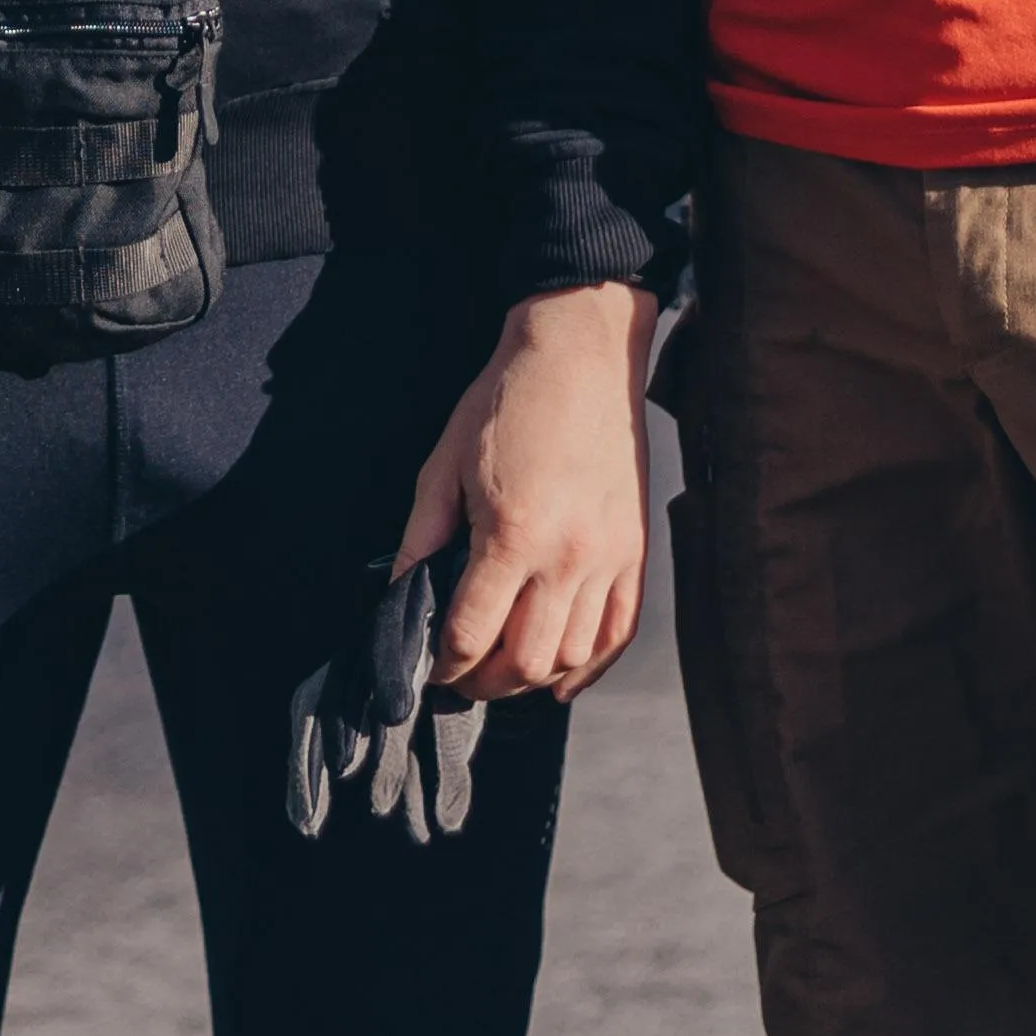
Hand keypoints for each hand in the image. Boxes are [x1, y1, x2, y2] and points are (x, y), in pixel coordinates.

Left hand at [388, 281, 659, 704]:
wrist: (582, 353)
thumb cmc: (508, 400)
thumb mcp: (445, 463)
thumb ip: (421, 537)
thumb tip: (400, 594)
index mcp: (513, 533)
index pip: (471, 633)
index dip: (441, 663)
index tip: (428, 666)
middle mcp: (568, 556)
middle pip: (523, 661)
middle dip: (482, 682)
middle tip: (459, 676)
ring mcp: (610, 558)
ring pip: (570, 657)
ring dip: (530, 679)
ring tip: (500, 671)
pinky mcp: (635, 552)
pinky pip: (617, 633)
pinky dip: (587, 667)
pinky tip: (558, 677)